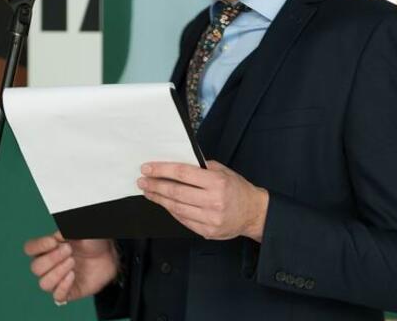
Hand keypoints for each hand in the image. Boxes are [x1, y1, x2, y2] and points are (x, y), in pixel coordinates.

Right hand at [24, 231, 118, 304]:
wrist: (110, 254)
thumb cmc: (93, 241)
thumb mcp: (81, 231)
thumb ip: (67, 231)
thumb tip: (57, 236)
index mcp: (48, 248)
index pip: (30, 248)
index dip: (38, 246)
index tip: (53, 241)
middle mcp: (50, 265)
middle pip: (35, 268)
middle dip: (52, 259)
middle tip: (69, 250)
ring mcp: (59, 280)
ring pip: (44, 284)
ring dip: (57, 272)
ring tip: (72, 262)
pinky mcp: (69, 292)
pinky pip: (57, 296)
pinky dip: (63, 286)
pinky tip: (73, 275)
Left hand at [138, 160, 268, 241]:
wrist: (254, 213)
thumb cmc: (237, 189)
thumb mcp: (223, 171)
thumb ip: (201, 168)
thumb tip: (176, 165)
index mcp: (217, 182)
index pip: (183, 173)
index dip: (162, 170)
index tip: (148, 168)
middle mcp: (213, 200)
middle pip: (176, 192)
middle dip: (155, 185)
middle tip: (142, 181)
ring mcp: (210, 218)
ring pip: (176, 208)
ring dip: (159, 199)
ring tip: (149, 192)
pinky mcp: (207, 231)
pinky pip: (183, 220)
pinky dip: (171, 211)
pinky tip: (164, 204)